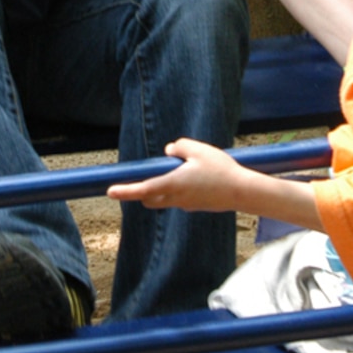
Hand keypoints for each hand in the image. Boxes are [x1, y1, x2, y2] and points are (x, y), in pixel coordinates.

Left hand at [107, 139, 252, 212]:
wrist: (242, 192)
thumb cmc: (221, 170)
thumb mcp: (199, 150)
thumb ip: (180, 146)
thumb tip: (169, 150)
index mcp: (173, 185)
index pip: (142, 190)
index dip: (125, 191)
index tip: (110, 191)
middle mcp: (176, 198)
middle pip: (149, 198)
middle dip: (142, 190)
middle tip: (144, 176)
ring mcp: (186, 205)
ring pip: (164, 198)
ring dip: (161, 188)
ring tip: (180, 170)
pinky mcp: (195, 206)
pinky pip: (179, 198)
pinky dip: (177, 189)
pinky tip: (196, 177)